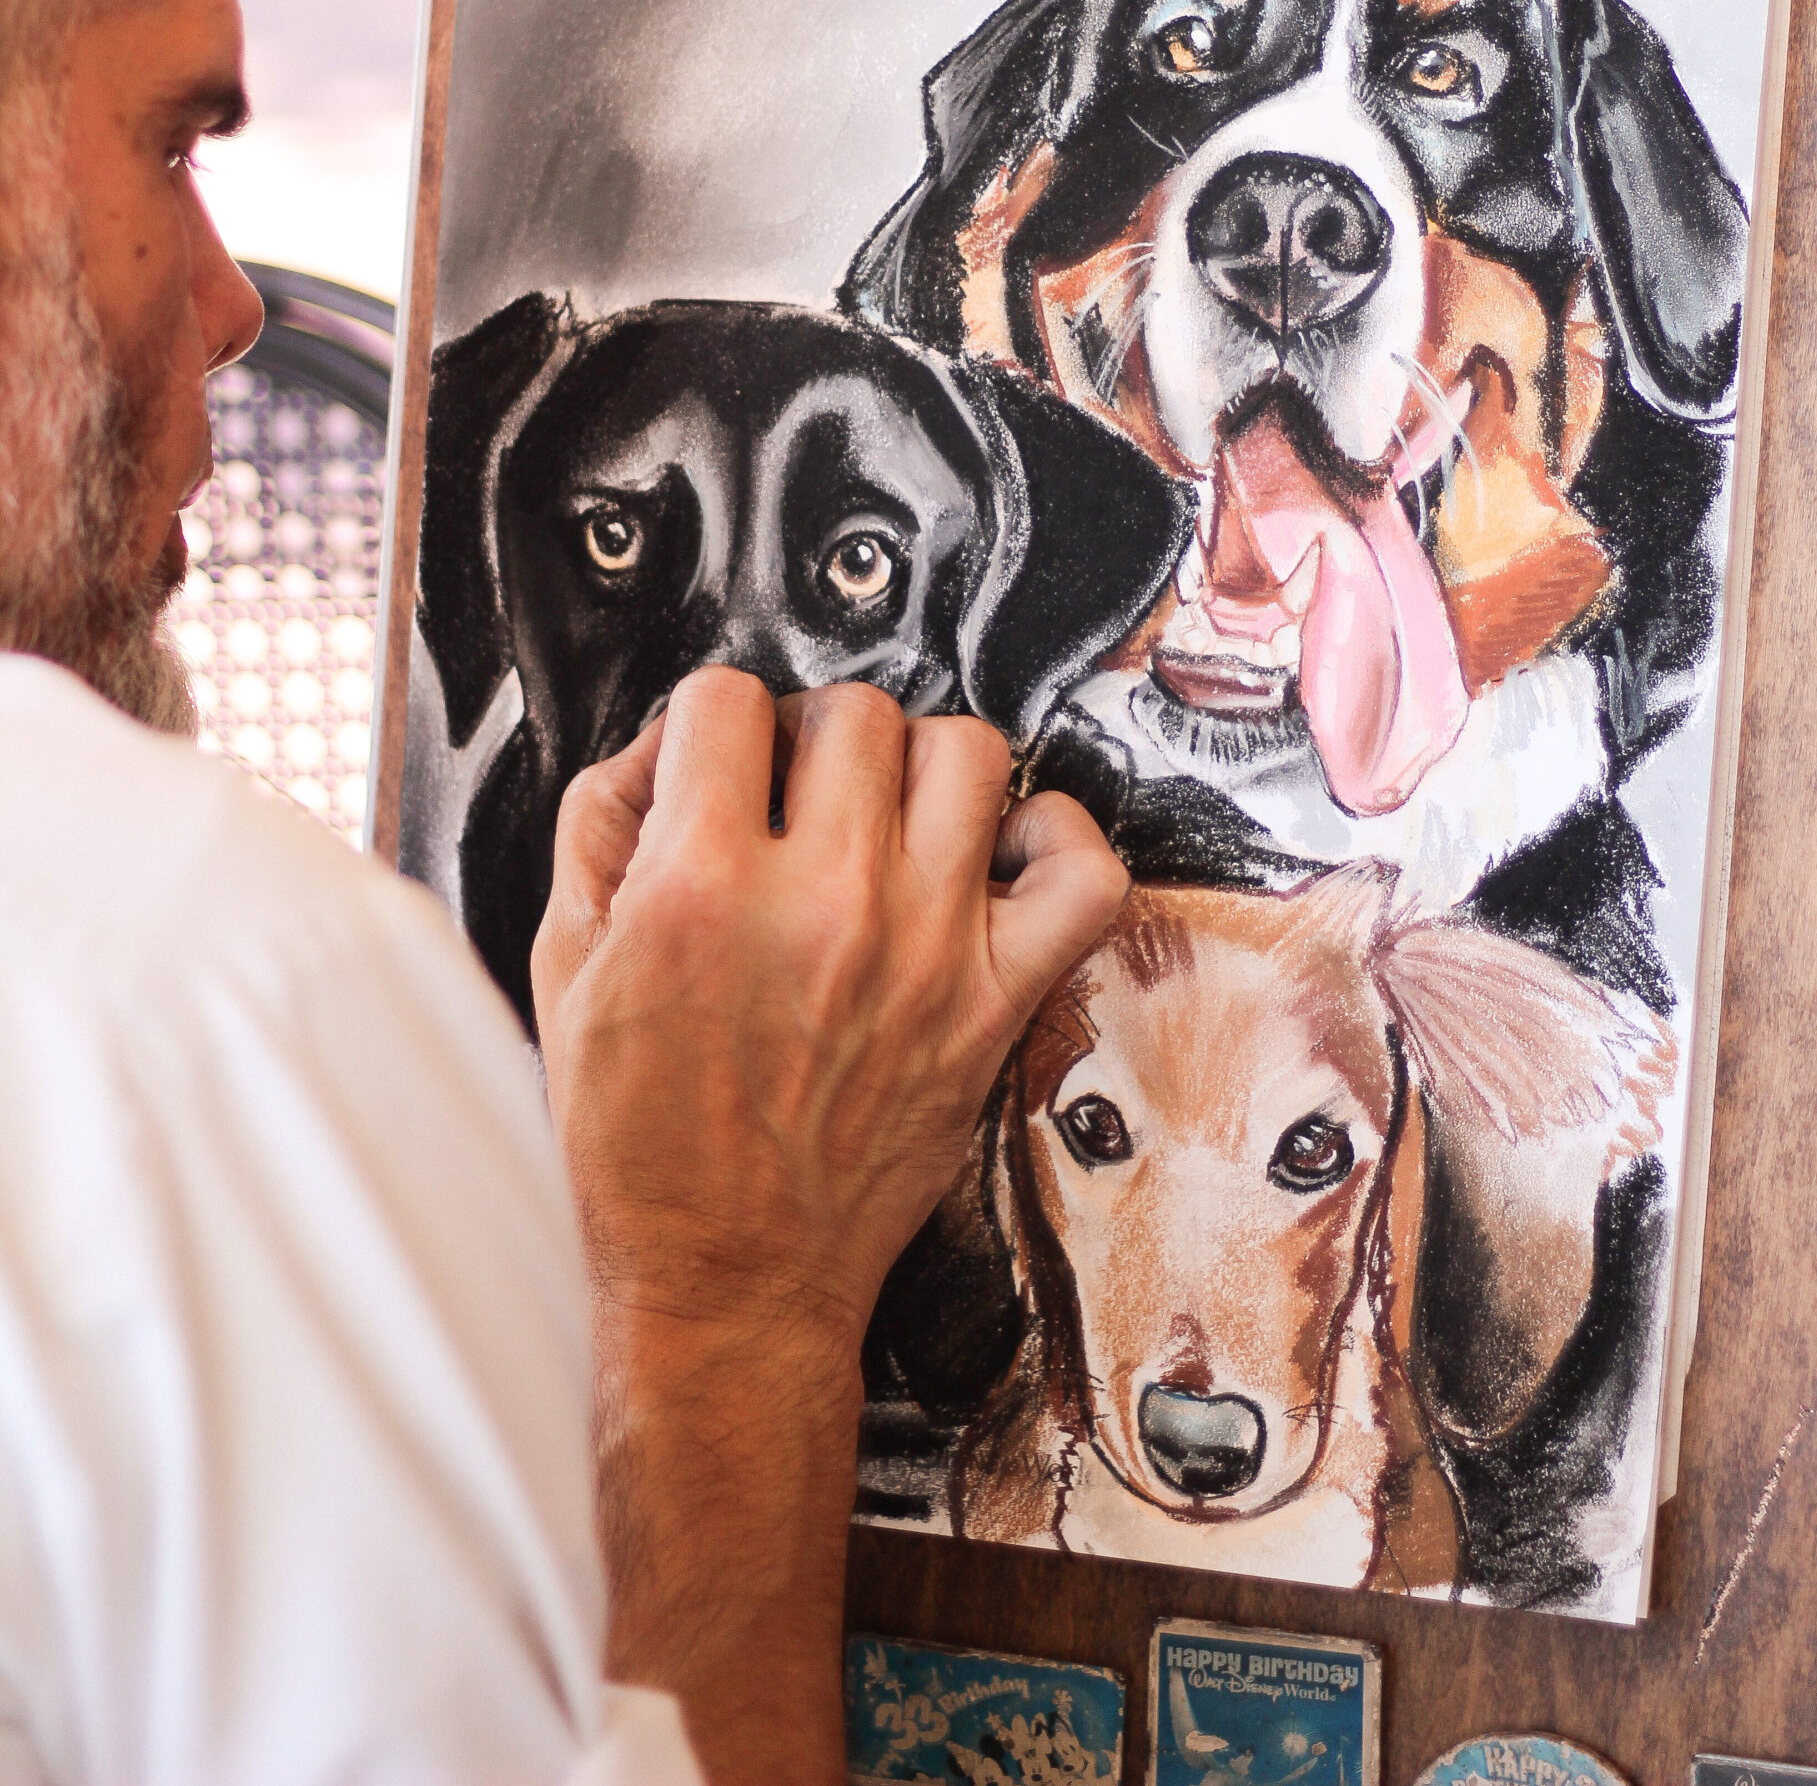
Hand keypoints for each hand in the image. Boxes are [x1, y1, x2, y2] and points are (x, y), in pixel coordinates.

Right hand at [530, 668, 1127, 1784]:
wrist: (727, 1285)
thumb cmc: (641, 1144)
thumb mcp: (564, 973)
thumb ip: (599, 829)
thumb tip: (662, 747)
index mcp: (698, 889)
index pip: (724, 701)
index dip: (711, 728)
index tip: (717, 771)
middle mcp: (823, 903)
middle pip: (851, 713)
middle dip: (812, 738)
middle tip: (797, 799)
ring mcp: (924, 950)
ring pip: (965, 753)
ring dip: (919, 767)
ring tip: (887, 819)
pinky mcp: (992, 1005)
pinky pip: (1082, 872)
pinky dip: (1055, 839)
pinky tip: (995, 857)